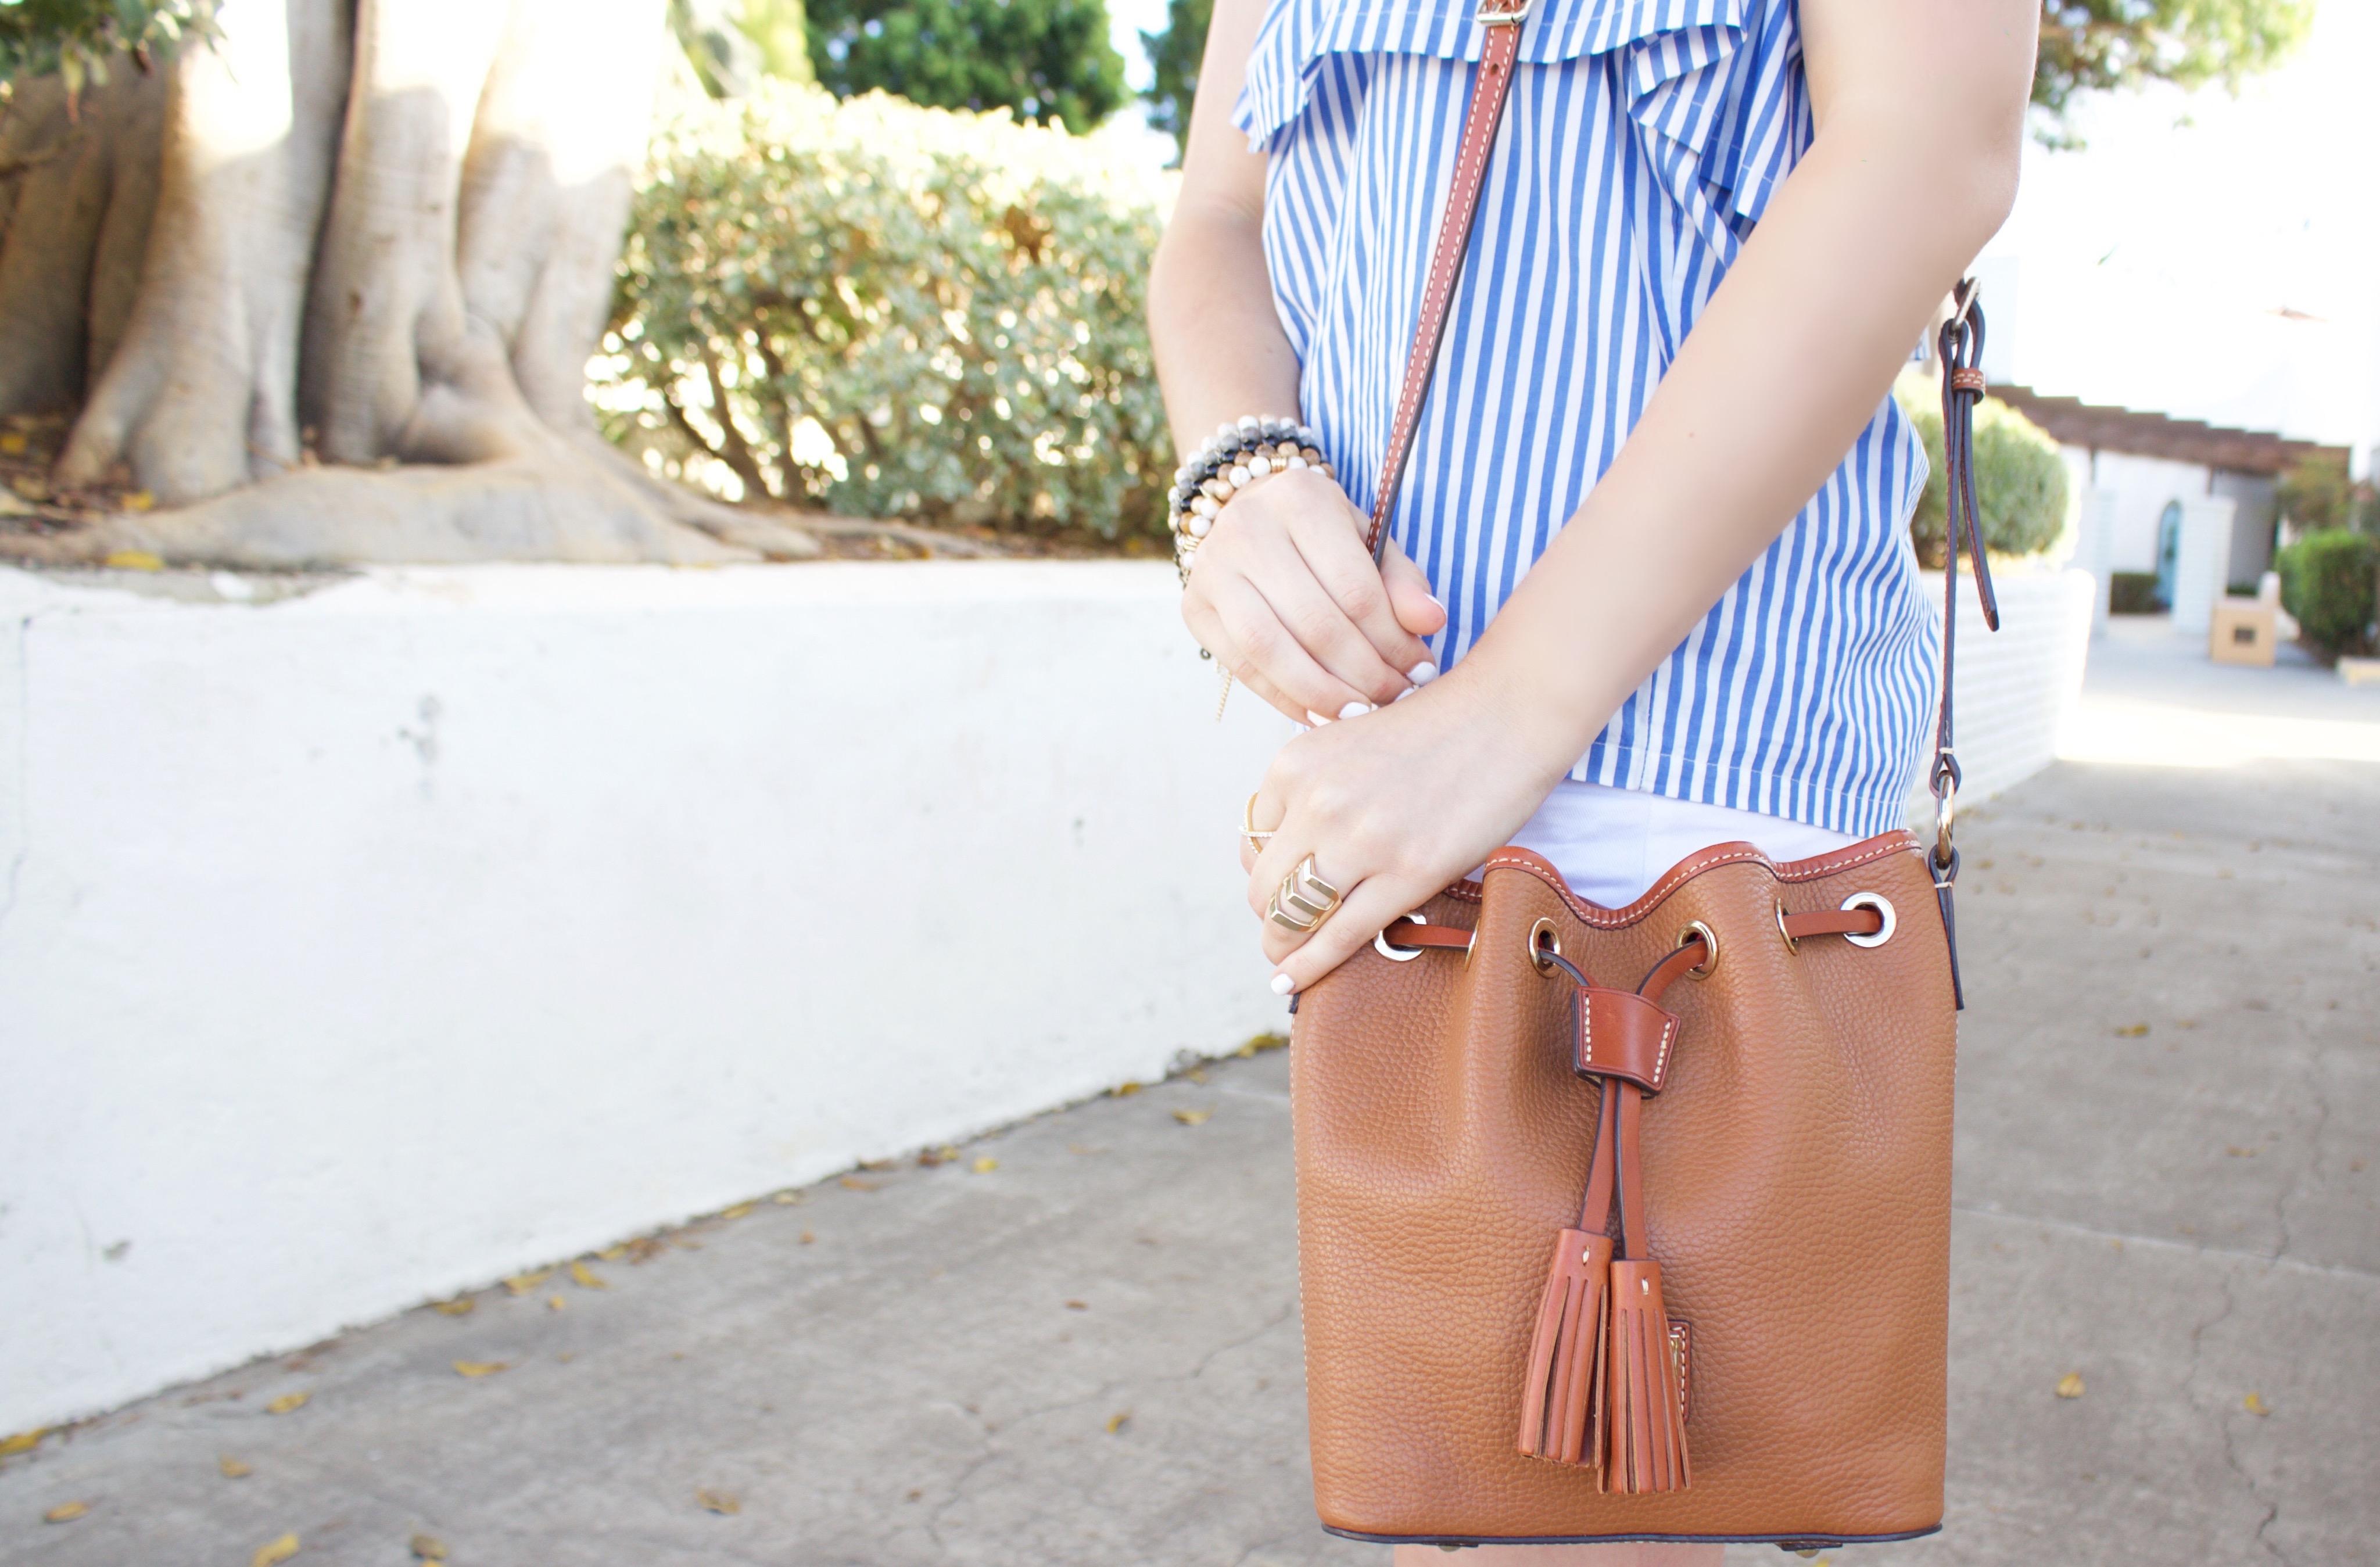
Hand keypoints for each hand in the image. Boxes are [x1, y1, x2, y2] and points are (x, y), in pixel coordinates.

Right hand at [1182, 468, 1446, 724]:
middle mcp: (1246, 527)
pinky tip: (1321, 714)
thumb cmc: (1324, 538)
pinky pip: (1243, 668)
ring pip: (1270, 650)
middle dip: (1363, 673)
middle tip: (1396, 698)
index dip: (1393, 640)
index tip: (1421, 669)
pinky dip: (1285, 699)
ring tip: (1361, 714)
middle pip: (1314, 623)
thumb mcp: (1370, 544)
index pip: (1355, 588)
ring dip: (1323, 693)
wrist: (1251, 518)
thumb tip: (1432, 623)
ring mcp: (1211, 569)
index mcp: (1300, 498)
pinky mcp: (1195, 609)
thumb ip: (1403, 583)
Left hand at [1242, 671, 1567, 990]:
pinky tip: (1293, 980)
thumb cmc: (1435, 729)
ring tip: (1285, 961)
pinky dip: (1310, 966)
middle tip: (1282, 931)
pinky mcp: (1409, 872)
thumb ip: (1316, 789)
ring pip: (1292, 916)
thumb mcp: (1348, 743)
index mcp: (1296, 764)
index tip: (1275, 888)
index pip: (1252, 841)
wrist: (1505, 716)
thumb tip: (1292, 849)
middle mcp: (1318, 801)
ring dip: (1283, 946)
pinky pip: (1342, 935)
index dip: (1262, 872)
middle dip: (1269, 916)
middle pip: (1264, 886)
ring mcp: (1362, 840)